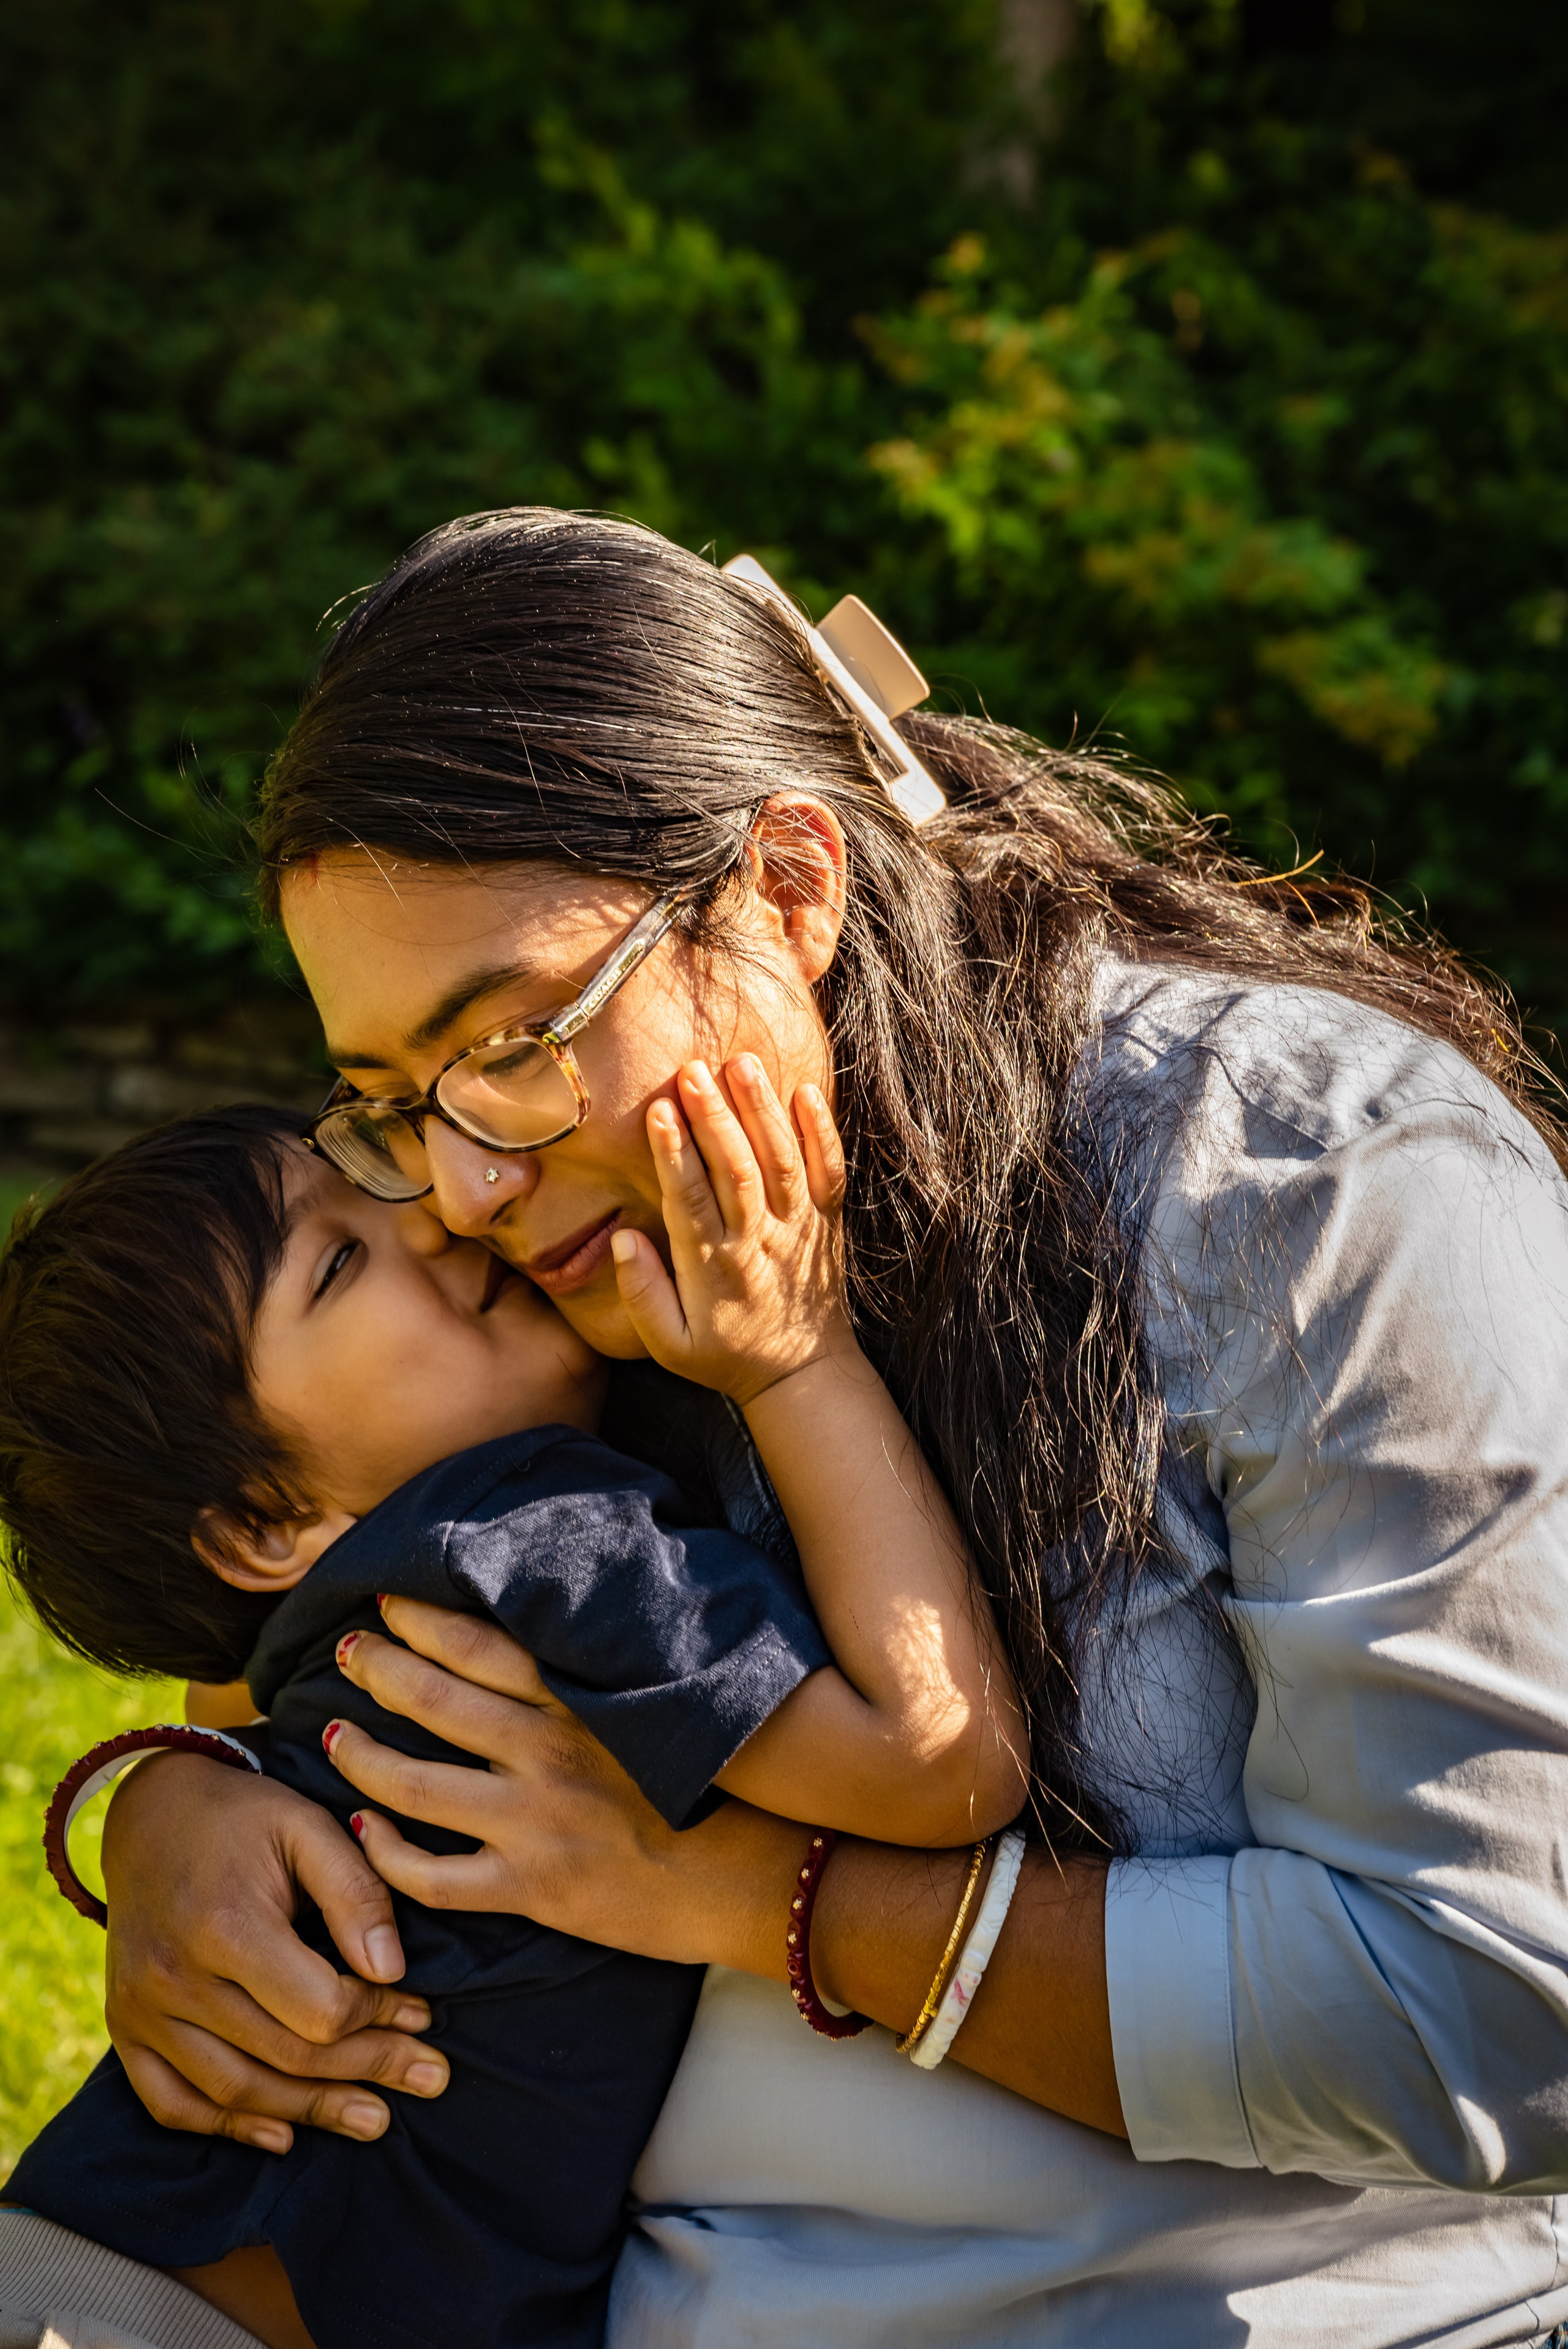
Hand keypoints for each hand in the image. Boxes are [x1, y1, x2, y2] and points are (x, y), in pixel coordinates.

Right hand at [102, 1752, 450, 2153]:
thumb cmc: (244, 1817)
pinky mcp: (123, 2027)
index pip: (318, 2009)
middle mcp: (175, 1978)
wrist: (150, 1812)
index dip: (378, 2017)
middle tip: (430, 2078)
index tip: (422, 2012)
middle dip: (368, 2070)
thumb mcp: (309, 1827)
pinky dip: (227, 2126)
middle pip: (285, 2055)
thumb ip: (356, 1893)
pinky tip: (281, 2135)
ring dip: (311, 2111)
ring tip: (375, 2119)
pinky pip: (171, 2103)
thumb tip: (391, 1971)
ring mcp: (141, 2010)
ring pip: (236, 2089)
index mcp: (225, 1926)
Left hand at [329, 1597, 804, 1964]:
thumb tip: (541, 1634)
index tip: (384, 1603)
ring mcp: (535, 1822)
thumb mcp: (657, 1707)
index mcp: (580, 1699)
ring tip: (330, 1736)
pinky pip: (430, 1874)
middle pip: (432, 1698)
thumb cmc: (713, 1784)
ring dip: (357, 1755)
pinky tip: (359, 1831)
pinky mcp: (532, 1889)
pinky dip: (382, 1852)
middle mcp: (550, 1750)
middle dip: (374, 1668)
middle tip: (342, 1652)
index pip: (479, 1643)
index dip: (421, 1618)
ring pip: (411, 1783)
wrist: (757, 1875)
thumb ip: (594, 1676)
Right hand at [609, 1056, 853, 1408]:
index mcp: (713, 1267)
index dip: (674, 1153)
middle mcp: (758, 1241)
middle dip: (714, 1116)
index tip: (658, 1111)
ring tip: (741, 1063)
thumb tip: (623, 1238)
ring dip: (762, 1110)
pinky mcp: (827, 1222)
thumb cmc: (726, 1356)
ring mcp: (797, 1228)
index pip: (690, 1199)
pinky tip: (805, 1092)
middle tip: (693, 1070)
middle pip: (736, 1169)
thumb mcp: (669, 1346)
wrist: (803, 1374)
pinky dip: (821, 1132)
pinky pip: (829, 1172)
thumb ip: (642, 1294)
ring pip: (782, 1161)